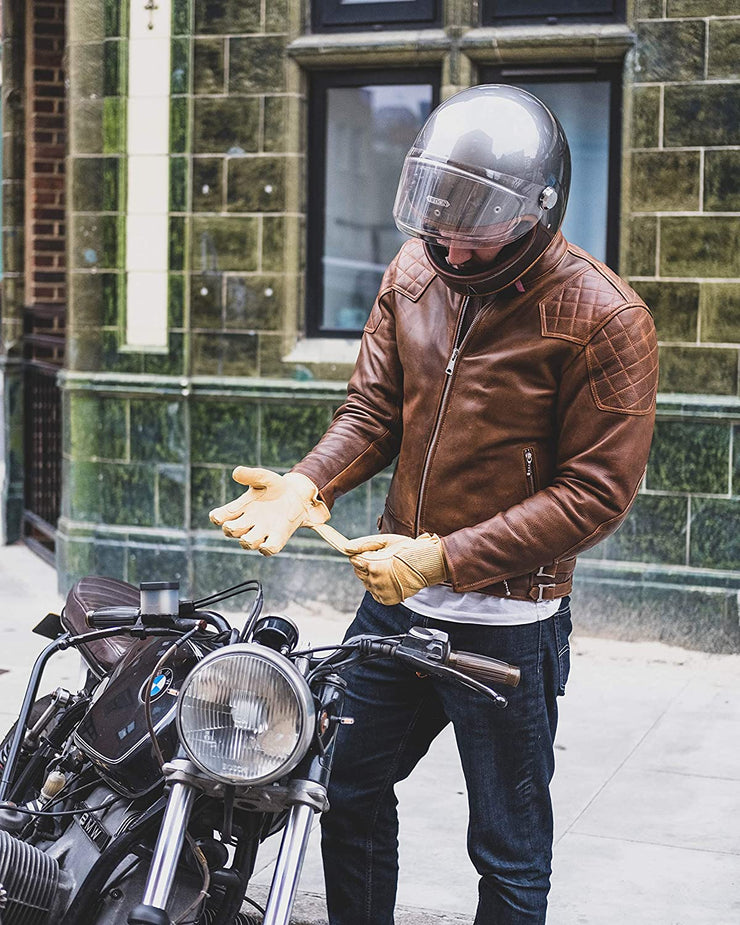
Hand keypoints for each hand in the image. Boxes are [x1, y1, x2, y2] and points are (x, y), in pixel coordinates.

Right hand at [209, 467, 328, 555]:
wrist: (297, 495)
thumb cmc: (275, 487)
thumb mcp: (264, 478)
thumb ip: (251, 475)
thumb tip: (236, 472)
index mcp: (241, 508)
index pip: (221, 516)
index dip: (217, 517)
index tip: (217, 516)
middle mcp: (248, 522)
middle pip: (232, 531)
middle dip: (230, 529)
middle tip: (231, 525)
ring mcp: (263, 532)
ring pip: (248, 543)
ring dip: (247, 541)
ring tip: (248, 536)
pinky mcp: (278, 537)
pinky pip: (269, 549)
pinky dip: (267, 549)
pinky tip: (267, 545)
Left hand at [349, 533, 447, 605]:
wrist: (427, 565)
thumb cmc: (407, 550)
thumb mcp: (386, 541)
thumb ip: (364, 544)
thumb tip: (346, 547)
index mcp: (373, 566)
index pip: (354, 561)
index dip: (362, 555)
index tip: (372, 552)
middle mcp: (375, 581)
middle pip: (358, 572)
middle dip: (366, 565)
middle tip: (383, 559)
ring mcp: (380, 592)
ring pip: (366, 583)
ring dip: (373, 576)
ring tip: (389, 569)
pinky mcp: (386, 600)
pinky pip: (374, 592)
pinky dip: (379, 586)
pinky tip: (390, 578)